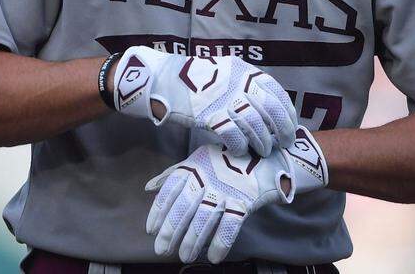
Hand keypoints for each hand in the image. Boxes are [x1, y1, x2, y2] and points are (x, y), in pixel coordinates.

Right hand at [112, 46, 297, 155]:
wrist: (164, 78)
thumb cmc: (196, 80)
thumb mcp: (225, 74)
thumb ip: (245, 87)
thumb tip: (267, 111)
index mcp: (245, 71)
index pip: (276, 92)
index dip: (287, 113)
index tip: (291, 127)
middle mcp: (238, 82)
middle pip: (270, 109)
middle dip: (281, 130)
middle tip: (283, 144)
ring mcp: (224, 98)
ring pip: (255, 124)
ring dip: (262, 142)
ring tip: (263, 152)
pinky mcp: (210, 113)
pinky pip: (234, 134)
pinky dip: (240, 145)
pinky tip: (240, 151)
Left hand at [144, 126, 328, 263]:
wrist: (266, 157)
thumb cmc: (226, 161)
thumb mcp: (198, 161)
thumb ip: (173, 175)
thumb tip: (148, 188)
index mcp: (194, 167)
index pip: (171, 190)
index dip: (159, 211)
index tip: (151, 231)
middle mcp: (207, 177)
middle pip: (185, 206)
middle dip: (171, 230)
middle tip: (162, 250)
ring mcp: (226, 188)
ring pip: (205, 217)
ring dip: (193, 240)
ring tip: (185, 256)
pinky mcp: (245, 200)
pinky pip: (231, 224)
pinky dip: (221, 242)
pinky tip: (213, 257)